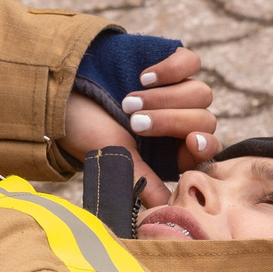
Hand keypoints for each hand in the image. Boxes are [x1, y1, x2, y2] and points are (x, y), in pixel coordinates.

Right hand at [62, 45, 215, 205]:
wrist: (64, 92)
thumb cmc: (88, 131)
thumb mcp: (116, 158)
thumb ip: (144, 182)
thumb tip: (166, 210)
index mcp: (173, 149)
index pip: (208, 148)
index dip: (205, 145)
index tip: (190, 141)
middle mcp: (181, 119)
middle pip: (204, 119)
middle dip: (169, 120)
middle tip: (134, 122)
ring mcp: (177, 89)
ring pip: (200, 93)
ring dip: (166, 98)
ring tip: (129, 101)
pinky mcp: (169, 63)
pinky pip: (190, 61)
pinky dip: (172, 68)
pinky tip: (145, 76)